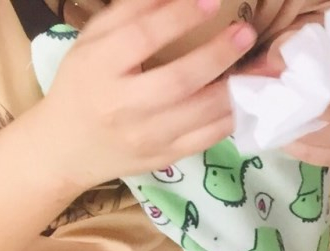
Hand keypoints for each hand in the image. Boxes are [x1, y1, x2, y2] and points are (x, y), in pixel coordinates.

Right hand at [31, 0, 253, 191]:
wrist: (70, 146)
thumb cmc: (85, 83)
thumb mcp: (94, 42)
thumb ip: (130, 15)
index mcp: (98, 66)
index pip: (142, 37)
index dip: (179, 17)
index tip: (210, 1)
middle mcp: (123, 104)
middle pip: (180, 79)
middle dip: (218, 54)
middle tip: (245, 32)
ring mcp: (148, 136)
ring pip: (202, 112)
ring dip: (236, 87)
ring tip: (259, 66)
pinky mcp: (168, 157)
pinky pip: (209, 137)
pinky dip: (232, 115)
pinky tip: (247, 96)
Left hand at [243, 26, 329, 165]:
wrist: (328, 66)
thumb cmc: (313, 50)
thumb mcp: (297, 39)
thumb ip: (283, 52)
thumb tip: (268, 72)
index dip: (323, 89)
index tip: (291, 85)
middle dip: (303, 113)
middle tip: (274, 107)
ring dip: (299, 133)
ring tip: (277, 121)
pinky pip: (326, 157)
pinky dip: (302, 148)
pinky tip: (288, 136)